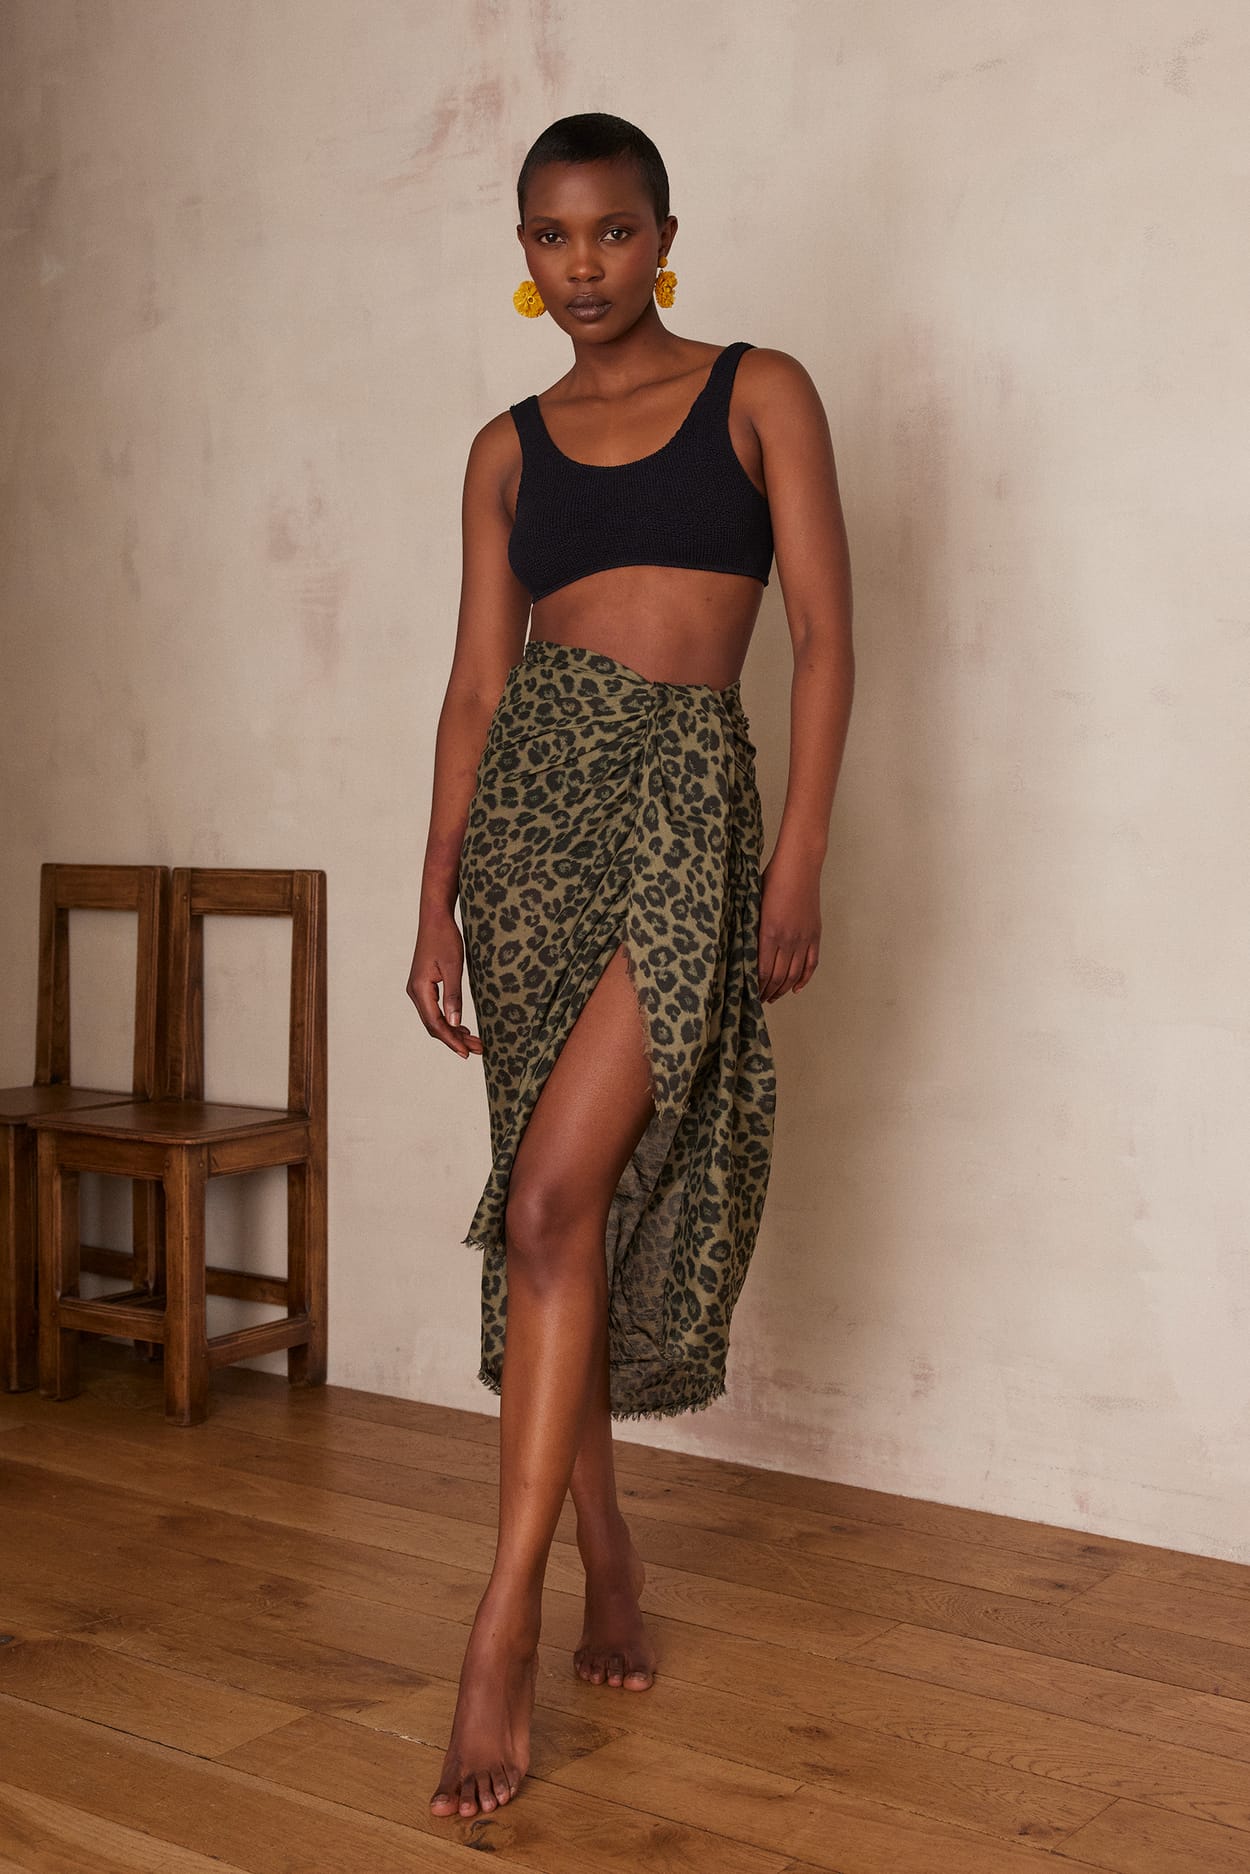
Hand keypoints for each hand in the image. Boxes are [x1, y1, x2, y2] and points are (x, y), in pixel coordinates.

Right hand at [406, 912, 481, 1057]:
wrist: (434, 918)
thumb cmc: (445, 938)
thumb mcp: (454, 967)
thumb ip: (454, 996)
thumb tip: (455, 1023)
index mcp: (420, 989)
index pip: (435, 1023)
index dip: (451, 1040)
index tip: (466, 1053)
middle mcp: (415, 992)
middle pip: (433, 1025)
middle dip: (455, 1039)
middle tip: (477, 1049)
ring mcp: (418, 989)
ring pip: (434, 1019)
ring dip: (452, 1031)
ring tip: (474, 1042)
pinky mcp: (424, 986)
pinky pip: (434, 1010)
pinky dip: (448, 1021)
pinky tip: (461, 1027)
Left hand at [757, 855, 820, 1000]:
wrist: (799, 867)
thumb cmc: (771, 880)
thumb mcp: (754, 905)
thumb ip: (751, 929)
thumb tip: (741, 949)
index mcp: (768, 933)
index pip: (762, 971)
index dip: (756, 987)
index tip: (749, 994)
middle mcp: (787, 940)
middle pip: (778, 977)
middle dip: (767, 992)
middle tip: (759, 1000)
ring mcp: (803, 939)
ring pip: (794, 975)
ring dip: (783, 989)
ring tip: (773, 997)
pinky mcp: (814, 935)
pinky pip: (811, 964)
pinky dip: (804, 979)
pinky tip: (795, 988)